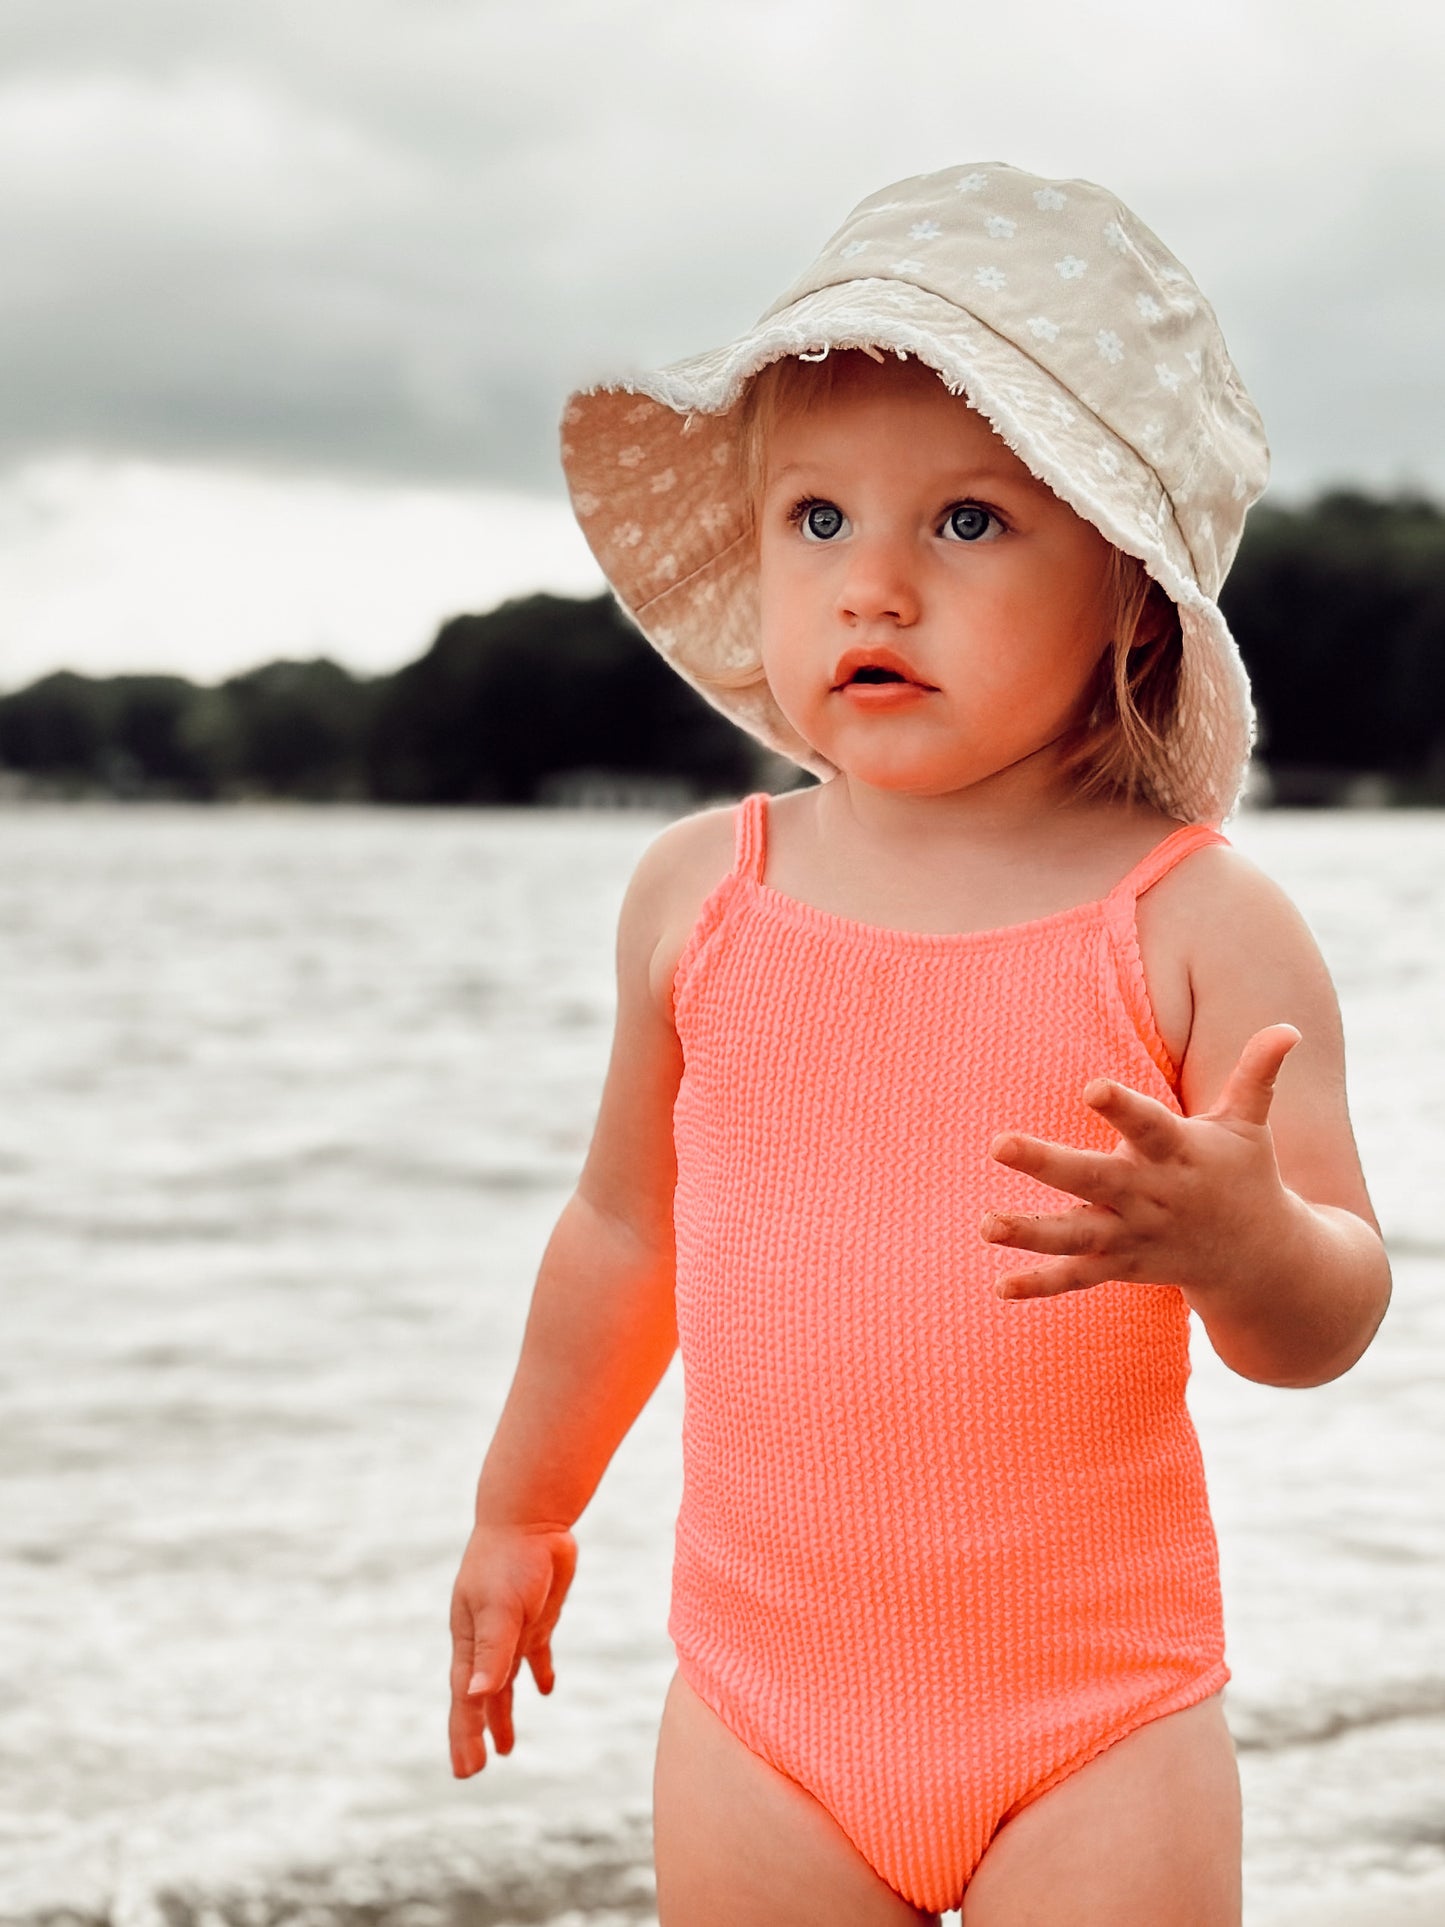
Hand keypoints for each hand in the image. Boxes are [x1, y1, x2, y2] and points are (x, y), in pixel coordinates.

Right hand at [448, 1521, 577, 1777]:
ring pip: (505, 1682)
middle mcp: (487, 1640)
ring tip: (507, 1747)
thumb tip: (475, 1695)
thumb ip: (491, 1651)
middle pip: (480, 1697)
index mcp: (471, 1640)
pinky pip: (535, 1653)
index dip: (464, 1736)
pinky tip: (545, 1689)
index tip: (466, 1772)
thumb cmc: (510, 1560)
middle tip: (475, 1771)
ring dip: (504, 1712)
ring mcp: (511, 1629)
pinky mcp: (537, 1616)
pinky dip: (538, 1672)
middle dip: (478, 1733)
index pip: (465, 1700)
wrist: (531, 1516)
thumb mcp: (501, 1609)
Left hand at [980, 1024, 1301, 1300]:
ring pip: (1077, 1236)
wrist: (1263, 1262)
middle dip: (1047, 1163)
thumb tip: (1289, 1027)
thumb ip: (1258, 1076)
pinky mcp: (1122, 1266)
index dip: (1121, 1106)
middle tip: (998, 1143)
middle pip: (1094, 1180)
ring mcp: (1135, 1236)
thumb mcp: (1251, 1125)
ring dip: (1030, 1233)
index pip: (1148, 1125)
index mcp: (1179, 1154)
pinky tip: (999, 1286)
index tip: (1090, 1085)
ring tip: (985, 1225)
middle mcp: (1151, 1197)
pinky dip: (1042, 1285)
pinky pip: (1078, 1278)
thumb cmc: (1246, 1175)